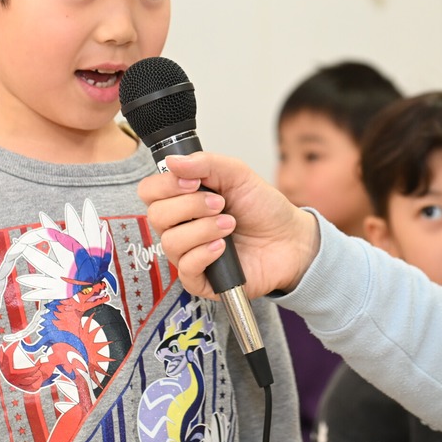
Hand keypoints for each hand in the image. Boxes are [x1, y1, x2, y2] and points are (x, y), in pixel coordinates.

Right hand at [139, 152, 319, 298]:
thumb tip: (172, 161)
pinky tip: (223, 248)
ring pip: (170, 242)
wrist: (290, 239)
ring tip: (230, 225)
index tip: (193, 182)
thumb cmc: (263, 208)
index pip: (150, 191)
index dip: (166, 185)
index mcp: (183, 199)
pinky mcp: (201, 280)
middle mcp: (181, 226)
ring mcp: (188, 253)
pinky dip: (203, 254)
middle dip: (190, 206)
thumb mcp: (238, 174)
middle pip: (156, 216)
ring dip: (203, 229)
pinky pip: (185, 268)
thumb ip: (206, 163)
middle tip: (220, 204)